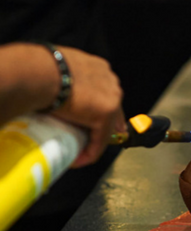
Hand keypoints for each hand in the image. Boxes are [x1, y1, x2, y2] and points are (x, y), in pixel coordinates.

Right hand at [50, 47, 125, 167]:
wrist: (38, 71)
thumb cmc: (38, 69)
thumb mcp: (55, 72)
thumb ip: (62, 82)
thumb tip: (50, 92)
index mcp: (98, 69)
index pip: (104, 95)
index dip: (93, 112)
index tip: (80, 124)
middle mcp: (110, 81)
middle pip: (112, 111)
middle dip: (98, 128)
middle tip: (81, 141)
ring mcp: (111, 97)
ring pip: (106, 127)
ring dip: (93, 142)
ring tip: (77, 152)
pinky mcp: (106, 113)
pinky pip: (100, 140)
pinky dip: (90, 153)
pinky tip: (78, 160)